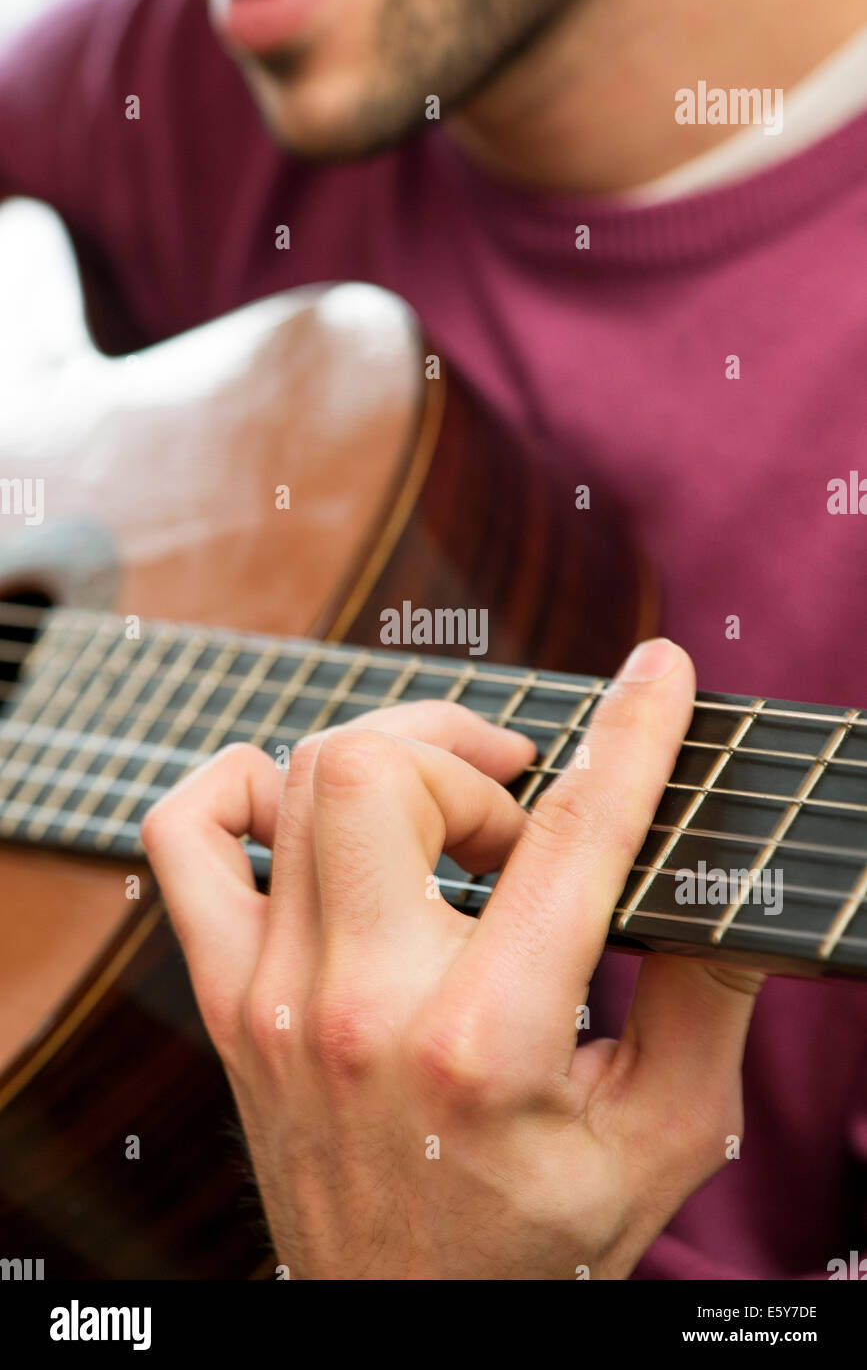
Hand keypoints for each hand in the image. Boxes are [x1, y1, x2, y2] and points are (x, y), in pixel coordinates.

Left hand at [142, 637, 762, 1279]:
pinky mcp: (225, 1002)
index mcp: (485, 1041)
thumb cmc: (539, 1240)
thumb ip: (706, 1000)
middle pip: (382, 769)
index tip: (661, 671)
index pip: (566, 838)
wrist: (405, 1330)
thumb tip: (719, 873)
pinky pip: (186, 839)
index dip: (631, 735)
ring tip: (448, 823)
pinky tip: (305, 810)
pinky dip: (239, 788)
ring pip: (302, 780)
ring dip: (394, 765)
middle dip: (470, 755)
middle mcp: (359, 1007)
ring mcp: (272, 999)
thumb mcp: (662, 1136)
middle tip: (518, 814)